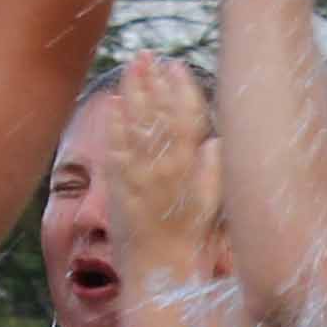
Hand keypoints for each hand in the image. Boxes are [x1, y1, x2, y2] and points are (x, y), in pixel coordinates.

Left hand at [103, 56, 224, 290]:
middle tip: (147, 54)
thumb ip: (213, 171)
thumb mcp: (212, 206)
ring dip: (131, 93)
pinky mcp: (116, 186)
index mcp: (186, 169)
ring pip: (132, 125)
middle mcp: (159, 168)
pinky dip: (112, 124)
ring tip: (131, 67)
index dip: (180, 90)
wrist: (159, 271)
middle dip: (151, 81)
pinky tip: (112, 104)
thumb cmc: (192, 240)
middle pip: (154, 114)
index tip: (176, 66)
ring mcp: (134, 175)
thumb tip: (214, 141)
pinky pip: (113, 146)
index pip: (183, 119)